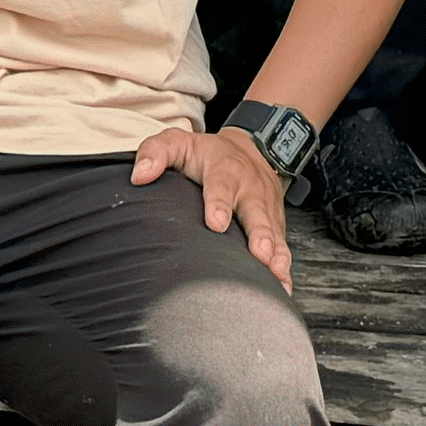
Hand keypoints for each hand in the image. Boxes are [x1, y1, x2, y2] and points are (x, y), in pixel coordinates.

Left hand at [132, 119, 295, 281]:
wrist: (253, 147)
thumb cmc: (208, 153)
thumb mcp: (179, 142)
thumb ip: (156, 152)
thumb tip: (140, 175)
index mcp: (224, 170)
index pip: (221, 186)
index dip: (219, 204)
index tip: (216, 223)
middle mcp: (249, 189)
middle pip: (256, 212)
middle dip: (259, 234)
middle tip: (260, 254)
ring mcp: (266, 207)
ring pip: (273, 231)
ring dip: (276, 253)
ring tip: (276, 274)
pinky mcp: (276, 222)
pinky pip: (283, 244)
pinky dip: (285, 265)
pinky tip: (283, 284)